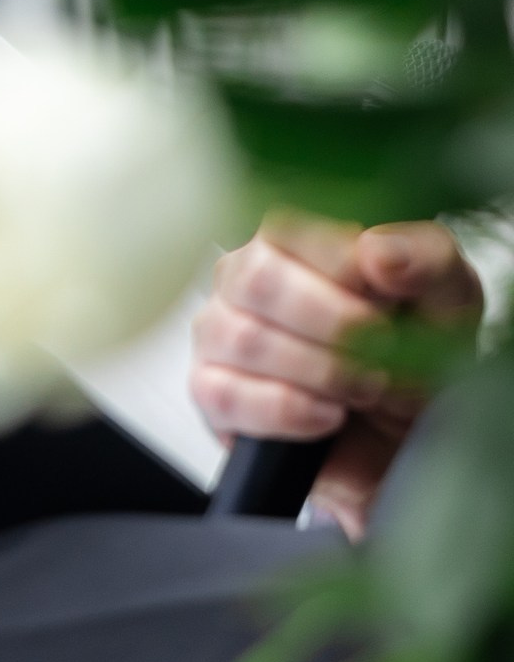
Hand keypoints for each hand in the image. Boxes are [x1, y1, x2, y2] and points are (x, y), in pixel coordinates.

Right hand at [192, 214, 481, 536]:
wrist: (403, 434)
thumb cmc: (417, 353)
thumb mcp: (449, 298)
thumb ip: (425, 260)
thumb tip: (376, 252)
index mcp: (292, 239)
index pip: (290, 227)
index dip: (347, 271)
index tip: (391, 303)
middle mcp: (243, 279)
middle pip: (260, 280)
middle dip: (336, 326)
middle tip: (380, 353)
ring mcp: (218, 335)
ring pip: (245, 338)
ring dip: (321, 372)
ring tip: (363, 388)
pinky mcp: (211, 392)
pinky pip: (228, 394)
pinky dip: (289, 410)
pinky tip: (327, 416)